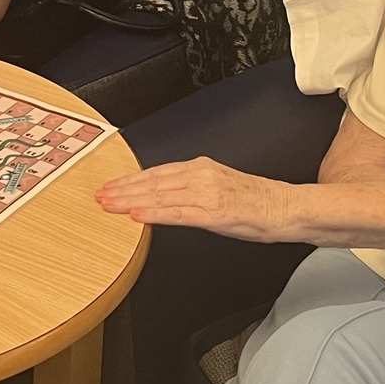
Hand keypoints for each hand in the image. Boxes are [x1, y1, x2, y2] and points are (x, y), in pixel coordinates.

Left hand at [94, 158, 295, 241]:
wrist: (284, 207)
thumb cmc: (255, 202)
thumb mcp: (217, 187)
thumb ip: (190, 189)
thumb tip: (164, 197)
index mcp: (200, 168)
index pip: (156, 173)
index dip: (130, 180)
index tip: (111, 186)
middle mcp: (200, 176)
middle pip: (152, 182)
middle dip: (123, 190)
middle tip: (100, 195)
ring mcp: (206, 194)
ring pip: (160, 196)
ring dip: (130, 201)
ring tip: (109, 205)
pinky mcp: (213, 213)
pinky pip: (178, 214)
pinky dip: (154, 214)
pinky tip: (137, 216)